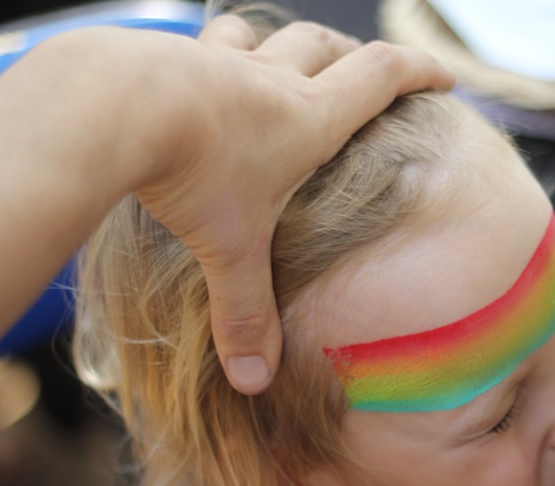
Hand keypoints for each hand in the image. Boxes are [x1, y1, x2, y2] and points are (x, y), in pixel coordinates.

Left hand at [136, 16, 454, 393]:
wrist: (110, 106)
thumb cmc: (188, 173)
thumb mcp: (229, 250)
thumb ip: (245, 314)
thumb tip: (252, 381)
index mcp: (308, 119)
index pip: (383, 77)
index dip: (421, 72)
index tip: (444, 76)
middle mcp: (272, 79)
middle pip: (328, 46)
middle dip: (355, 55)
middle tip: (367, 71)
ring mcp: (221, 60)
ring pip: (266, 35)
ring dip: (284, 45)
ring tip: (285, 62)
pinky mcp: (173, 55)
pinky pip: (209, 42)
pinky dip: (221, 53)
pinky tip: (203, 74)